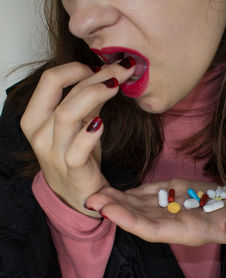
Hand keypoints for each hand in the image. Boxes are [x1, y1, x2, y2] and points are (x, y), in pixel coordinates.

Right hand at [20, 61, 134, 216]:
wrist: (78, 193)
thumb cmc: (76, 155)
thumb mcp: (78, 124)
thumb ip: (87, 102)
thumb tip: (106, 75)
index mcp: (35, 118)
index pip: (49, 81)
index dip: (75, 68)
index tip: (98, 67)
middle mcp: (40, 134)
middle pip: (63, 96)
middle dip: (95, 77)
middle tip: (120, 69)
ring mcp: (54, 153)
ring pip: (67, 115)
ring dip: (95, 95)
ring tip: (116, 86)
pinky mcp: (72, 170)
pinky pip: (78, 149)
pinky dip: (90, 133)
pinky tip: (102, 123)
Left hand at [86, 179, 225, 257]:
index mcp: (190, 232)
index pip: (154, 230)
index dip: (129, 221)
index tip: (107, 210)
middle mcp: (176, 221)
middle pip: (140, 217)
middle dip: (115, 209)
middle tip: (92, 197)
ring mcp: (175, 207)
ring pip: (142, 205)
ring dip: (120, 199)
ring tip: (97, 190)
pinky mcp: (178, 194)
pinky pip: (153, 193)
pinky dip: (136, 191)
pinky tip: (120, 188)